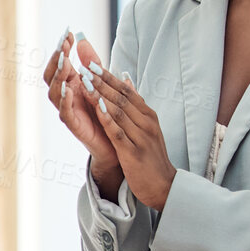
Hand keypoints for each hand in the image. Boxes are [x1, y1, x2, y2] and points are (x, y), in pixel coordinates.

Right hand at [44, 31, 119, 189]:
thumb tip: (82, 39)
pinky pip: (65, 112)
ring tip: (65, 61)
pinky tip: (69, 88)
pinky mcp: (74, 126)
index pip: (60, 64)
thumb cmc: (106, 113)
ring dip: (59, 77)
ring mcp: (68, 111)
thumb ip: (91, 63)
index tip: (68, 33)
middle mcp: (66, 97)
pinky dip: (65, 100)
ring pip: (54, 93)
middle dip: (56, 59)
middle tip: (62, 44)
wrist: (115, 144)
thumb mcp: (100, 82)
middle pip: (52, 76)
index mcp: (71, 85)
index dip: (61, 49)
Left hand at [80, 63, 177, 210]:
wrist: (164, 186)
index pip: (127, 91)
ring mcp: (141, 137)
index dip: (109, 77)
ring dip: (101, 95)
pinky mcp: (134, 152)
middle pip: (122, 97)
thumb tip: (125, 82)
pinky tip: (96, 108)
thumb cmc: (151, 157)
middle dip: (102, 81)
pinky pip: (119, 132)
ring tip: (85, 82)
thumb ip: (135, 108)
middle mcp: (146, 123)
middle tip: (85, 66)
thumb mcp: (146, 129)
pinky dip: (107, 119)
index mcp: (148, 116)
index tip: (93, 64)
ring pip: (119, 111)